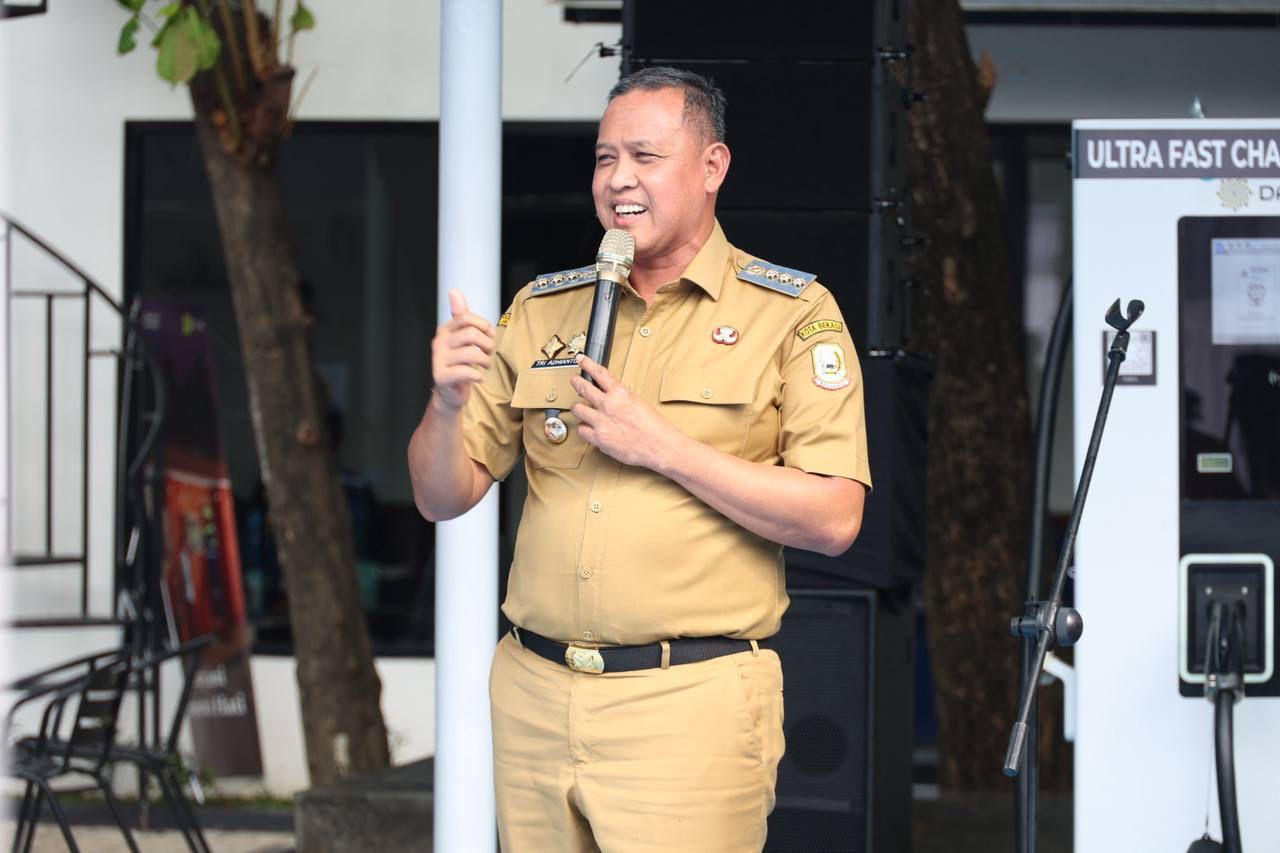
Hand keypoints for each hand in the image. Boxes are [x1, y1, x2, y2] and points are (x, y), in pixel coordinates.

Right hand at [430, 289, 495, 411]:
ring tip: (485, 365)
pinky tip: (478, 378)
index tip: (489, 336)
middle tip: (489, 354)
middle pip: (471, 334)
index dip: (483, 326)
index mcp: (445, 330)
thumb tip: (454, 290)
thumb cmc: (460, 363)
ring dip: (485, 361)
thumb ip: (461, 315)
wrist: (451, 392)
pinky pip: (466, 372)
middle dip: (487, 345)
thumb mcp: (462, 337)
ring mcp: (438, 360)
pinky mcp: (441, 376)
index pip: (466, 318)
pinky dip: (478, 376)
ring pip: (471, 353)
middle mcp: (439, 343)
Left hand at [570, 355, 680, 469]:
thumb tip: (611, 396)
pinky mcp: (598, 438)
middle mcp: (608, 405)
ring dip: (578, 408)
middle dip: (576, 382)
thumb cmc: (654, 427)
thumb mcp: (639, 402)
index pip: (598, 372)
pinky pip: (581, 430)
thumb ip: (621, 398)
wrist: (659, 446)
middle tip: (575, 381)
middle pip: (583, 388)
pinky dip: (584, 428)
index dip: (586, 364)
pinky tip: (588, 427)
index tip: (581, 359)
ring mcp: (601, 421)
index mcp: (620, 393)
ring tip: (579, 408)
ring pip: (577, 409)